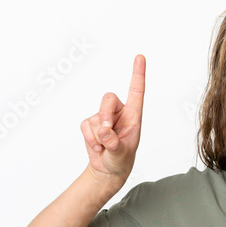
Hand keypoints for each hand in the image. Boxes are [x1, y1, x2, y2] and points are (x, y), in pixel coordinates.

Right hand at [81, 55, 145, 181]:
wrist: (108, 169)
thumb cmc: (121, 160)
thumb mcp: (121, 154)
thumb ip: (114, 143)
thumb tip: (104, 130)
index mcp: (133, 116)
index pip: (136, 91)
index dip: (138, 74)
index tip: (140, 57)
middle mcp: (119, 112)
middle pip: (108, 98)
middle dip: (104, 115)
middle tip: (106, 133)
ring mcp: (104, 116)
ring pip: (95, 116)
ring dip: (97, 134)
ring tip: (105, 147)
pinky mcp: (91, 123)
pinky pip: (85, 125)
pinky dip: (89, 138)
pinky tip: (97, 147)